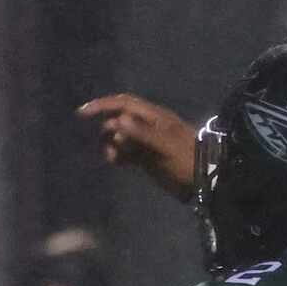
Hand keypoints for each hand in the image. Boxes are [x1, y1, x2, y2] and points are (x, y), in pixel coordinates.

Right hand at [75, 93, 198, 200]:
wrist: (204, 182)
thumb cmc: (187, 160)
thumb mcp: (165, 145)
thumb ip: (142, 133)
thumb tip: (117, 121)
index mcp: (153, 117)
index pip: (123, 103)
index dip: (102, 105)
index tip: (82, 113)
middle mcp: (148, 126)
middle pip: (119, 119)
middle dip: (107, 128)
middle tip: (107, 145)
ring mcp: (147, 142)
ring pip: (121, 137)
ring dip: (112, 144)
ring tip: (113, 157)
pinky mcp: (147, 158)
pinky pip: (126, 153)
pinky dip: (119, 156)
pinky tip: (116, 163)